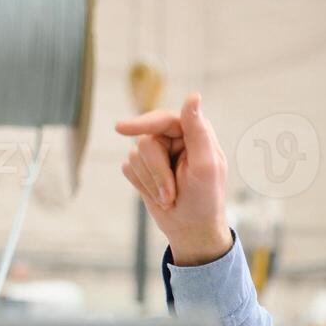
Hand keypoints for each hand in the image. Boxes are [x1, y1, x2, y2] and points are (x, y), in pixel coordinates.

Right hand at [115, 92, 232, 264]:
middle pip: (146, 141)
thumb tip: (193, 95)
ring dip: (150, 182)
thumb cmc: (204, 199)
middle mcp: (173, 137)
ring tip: (168, 197)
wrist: (191, 229)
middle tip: (171, 194)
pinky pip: (127, 168)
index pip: (163, 119)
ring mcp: (156, 152)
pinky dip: (141, 185)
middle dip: (156, 172)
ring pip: (134, 155)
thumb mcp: (205, 166)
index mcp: (193, 132)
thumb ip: (198, 131)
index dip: (142, 122)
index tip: (120, 129)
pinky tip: (157, 195)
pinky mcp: (142, 168)